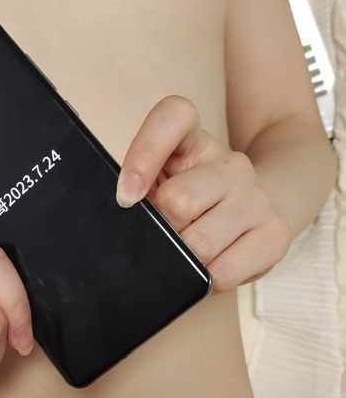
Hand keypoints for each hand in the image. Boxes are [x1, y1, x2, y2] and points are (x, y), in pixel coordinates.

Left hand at [116, 95, 291, 293]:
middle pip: (179, 200)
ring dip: (179, 259)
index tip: (125, 195)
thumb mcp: (158, 183)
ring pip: (200, 244)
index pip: (175, 116)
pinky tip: (203, 269)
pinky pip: (223, 273)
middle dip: (158, 229)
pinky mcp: (274, 234)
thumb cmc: (188, 202)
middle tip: (158, 236)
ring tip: (180, 254)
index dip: (144, 153)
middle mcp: (231, 164)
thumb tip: (123, 211)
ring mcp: (256, 198)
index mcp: (195, 140)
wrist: (246, 216)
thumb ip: (138, 188)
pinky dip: (202, 281)